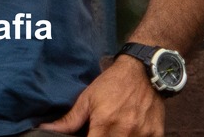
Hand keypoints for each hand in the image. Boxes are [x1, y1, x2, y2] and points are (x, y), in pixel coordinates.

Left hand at [38, 54, 161, 136]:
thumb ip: (70, 120)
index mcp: (105, 124)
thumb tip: (46, 130)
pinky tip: (130, 132)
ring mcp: (143, 134)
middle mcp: (125, 132)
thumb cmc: (112, 83)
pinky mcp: (157, 134)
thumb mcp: (88, 98)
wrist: (143, 72)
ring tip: (114, 130)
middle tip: (101, 132)